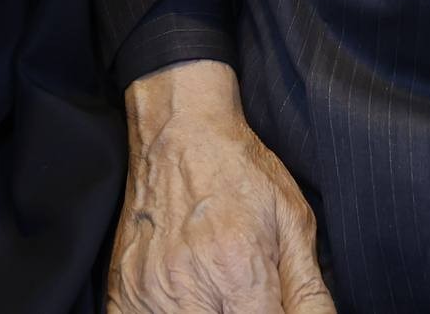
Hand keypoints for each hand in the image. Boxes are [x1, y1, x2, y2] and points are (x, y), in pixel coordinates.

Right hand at [108, 60, 333, 313]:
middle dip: (239, 313)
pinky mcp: (122, 291)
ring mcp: (148, 292)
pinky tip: (186, 294)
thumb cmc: (239, 171)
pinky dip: (169, 313)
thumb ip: (307, 290)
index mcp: (238, 271)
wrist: (181, 132)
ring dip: (206, 313)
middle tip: (244, 293)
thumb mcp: (293, 220)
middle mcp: (188, 286)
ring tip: (216, 287)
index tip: (271, 302)